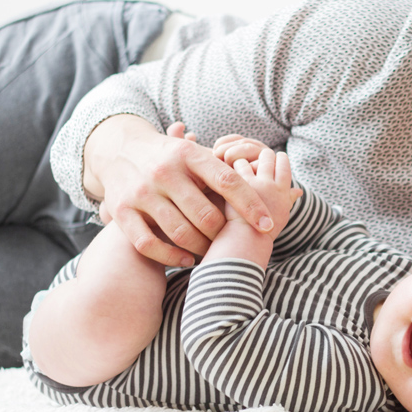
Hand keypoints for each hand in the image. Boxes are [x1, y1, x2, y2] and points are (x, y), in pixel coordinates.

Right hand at [84, 115, 274, 266]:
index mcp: (188, 154)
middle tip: (233, 243)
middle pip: (206, 214)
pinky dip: (172, 257)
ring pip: (181, 232)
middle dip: (224, 234)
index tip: (267, 225)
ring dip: (202, 249)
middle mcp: (164, 171)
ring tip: (213, 253)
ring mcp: (141, 192)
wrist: (118, 150)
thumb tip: (293, 192)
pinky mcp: (121, 212)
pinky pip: (150, 244)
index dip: (251, 205)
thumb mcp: (196, 154)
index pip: (228, 181)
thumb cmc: (172, 158)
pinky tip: (187, 260)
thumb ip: (231, 170)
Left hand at [228, 149, 299, 239]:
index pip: (284, 165)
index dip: (279, 159)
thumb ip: (289, 199)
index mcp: (284, 192)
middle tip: (253, 158)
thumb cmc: (263, 232)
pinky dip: (233, 163)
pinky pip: (237, 163)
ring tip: (239, 162)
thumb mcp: (282, 215)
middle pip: (269, 155)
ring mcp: (256, 183)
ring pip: (252, 157)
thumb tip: (299, 191)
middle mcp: (272, 184)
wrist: (246, 241)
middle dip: (261, 154)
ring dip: (245, 157)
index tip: (274, 159)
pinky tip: (227, 168)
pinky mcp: (240, 183)